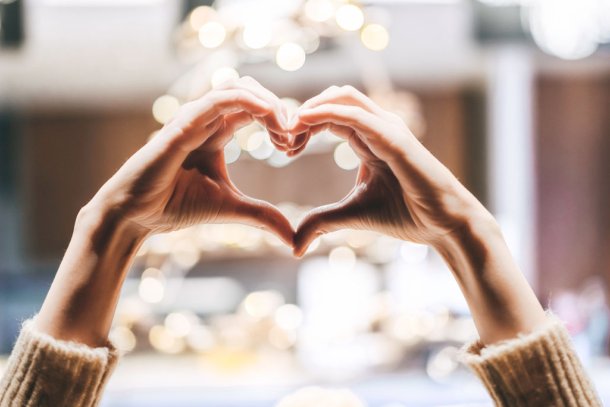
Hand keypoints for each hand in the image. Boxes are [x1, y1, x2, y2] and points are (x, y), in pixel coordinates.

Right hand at [35, 78, 295, 346]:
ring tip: (286, 127)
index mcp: (216, 133)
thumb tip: (293, 238)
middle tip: (294, 135)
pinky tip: (271, 117)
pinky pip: (217, 100)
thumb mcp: (231, 209)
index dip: (279, 120)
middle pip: (249, 91)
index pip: (254, 109)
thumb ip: (263, 217)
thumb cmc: (176, 207)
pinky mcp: (181, 125)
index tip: (295, 145)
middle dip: (278, 107)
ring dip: (268, 101)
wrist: (137, 217)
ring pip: (236, 87)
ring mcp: (193, 119)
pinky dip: (249, 101)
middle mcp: (205, 121)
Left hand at [289, 85, 489, 256]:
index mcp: (367, 139)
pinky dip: (327, 113)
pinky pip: (356, 115)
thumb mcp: (352, 216)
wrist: (444, 226)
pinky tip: (303, 123)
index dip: (302, 125)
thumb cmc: (407, 216)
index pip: (329, 116)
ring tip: (287, 128)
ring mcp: (388, 128)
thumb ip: (323, 222)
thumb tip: (294, 245)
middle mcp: (378, 127)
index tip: (282, 148)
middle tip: (280, 136)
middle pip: (333, 97)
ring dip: (311, 107)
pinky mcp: (395, 138)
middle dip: (302, 111)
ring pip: (343, 96)